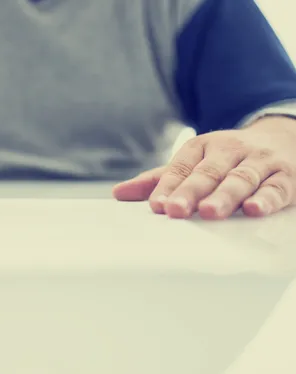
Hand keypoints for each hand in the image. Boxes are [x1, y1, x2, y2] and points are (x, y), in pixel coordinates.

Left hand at [112, 116, 295, 218]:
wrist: (283, 139)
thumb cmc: (228, 159)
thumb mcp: (193, 163)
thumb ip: (159, 180)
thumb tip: (118, 193)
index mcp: (202, 147)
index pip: (181, 168)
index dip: (168, 187)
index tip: (156, 206)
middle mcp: (229, 151)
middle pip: (208, 173)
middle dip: (190, 192)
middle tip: (175, 210)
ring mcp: (258, 162)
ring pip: (240, 178)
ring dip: (224, 195)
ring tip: (208, 212)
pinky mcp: (286, 176)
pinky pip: (276, 187)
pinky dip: (266, 198)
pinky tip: (254, 209)